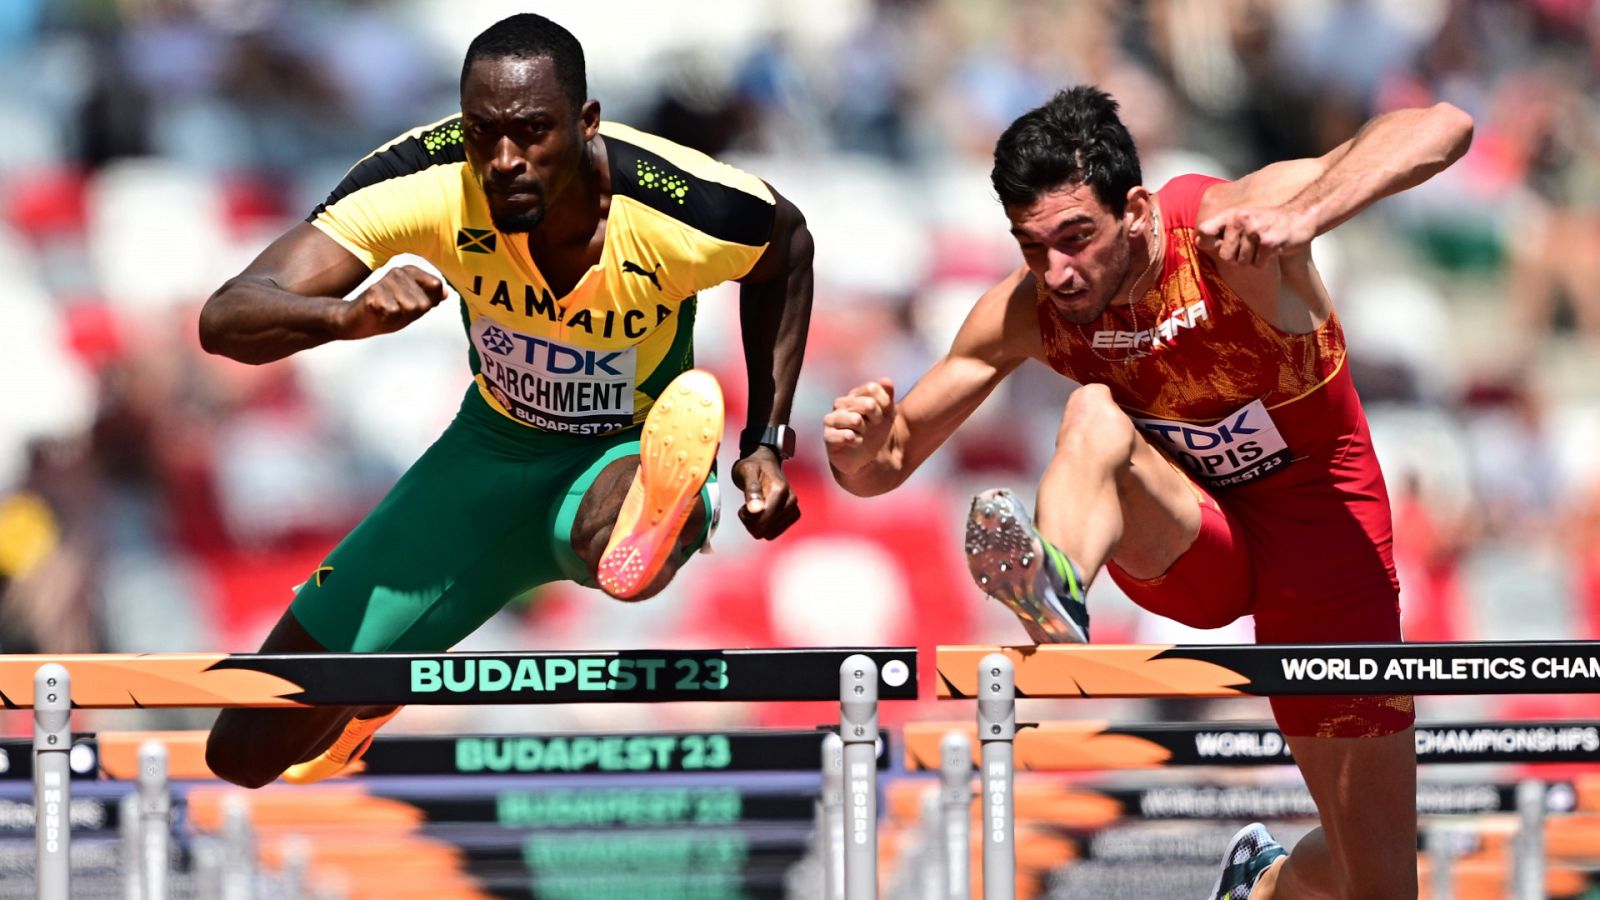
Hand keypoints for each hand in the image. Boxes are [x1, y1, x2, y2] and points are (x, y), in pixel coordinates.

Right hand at [335, 265, 446, 339]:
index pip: (436, 286)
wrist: (354, 321)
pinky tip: (377, 314)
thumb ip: (430, 299)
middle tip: (396, 312)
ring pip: (410, 308)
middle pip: (424, 302)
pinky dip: (387, 319)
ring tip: (387, 313)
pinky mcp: (373, 292)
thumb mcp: (413, 307)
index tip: (412, 306)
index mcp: (409, 271)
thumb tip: (446, 294)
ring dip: (399, 317)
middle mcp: (397, 272)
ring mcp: (385, 281)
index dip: (428, 303)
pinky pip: (394, 312)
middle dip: (412, 314)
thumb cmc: (387, 314)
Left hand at [731, 448, 800, 538]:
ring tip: (754, 508)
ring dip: (755, 524)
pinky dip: (763, 527)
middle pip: (765, 529)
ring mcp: (793, 509)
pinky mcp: (792, 516)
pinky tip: (760, 514)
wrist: (764, 463)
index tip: (743, 506)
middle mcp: (791, 501)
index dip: (747, 516)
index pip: (763, 519)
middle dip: (751, 521)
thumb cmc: (753, 466)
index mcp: (781, 490)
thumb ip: (751, 490)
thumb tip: (756, 510)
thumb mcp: (746, 472)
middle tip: (747, 507)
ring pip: (768, 533)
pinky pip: (773, 533)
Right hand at [823, 378, 895, 474]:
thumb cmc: (874, 432)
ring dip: (862, 426)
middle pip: (865, 402)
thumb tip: (886, 380)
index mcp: (854, 396)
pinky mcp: (829, 437)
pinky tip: (857, 441)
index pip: (872, 389)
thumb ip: (887, 396)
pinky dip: (853, 439)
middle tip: (875, 424)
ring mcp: (832, 420)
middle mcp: (841, 405)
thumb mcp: (887, 414)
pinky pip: (841, 435)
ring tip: (863, 432)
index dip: (884, 402)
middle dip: (876, 415)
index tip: (884, 413)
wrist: (865, 459)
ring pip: (851, 418)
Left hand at [1197, 207, 1315, 266]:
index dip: (1206, 243)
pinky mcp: (1269, 243)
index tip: (1216, 245)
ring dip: (1253, 260)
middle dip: (1237, 257)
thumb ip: (1223, 228)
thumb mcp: (1245, 218)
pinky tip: (1273, 250)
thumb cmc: (1271, 221)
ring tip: (1262, 247)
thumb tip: (1197, 241)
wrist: (1303, 215)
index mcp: (1232, 214)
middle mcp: (1241, 221)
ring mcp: (1255, 231)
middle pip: (1225, 256)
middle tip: (1251, 247)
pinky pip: (1257, 265)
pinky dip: (1265, 262)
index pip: (1204, 232)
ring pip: (1242, 263)